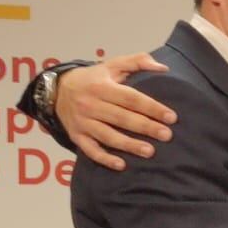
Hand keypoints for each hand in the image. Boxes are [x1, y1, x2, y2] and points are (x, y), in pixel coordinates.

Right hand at [57, 55, 175, 170]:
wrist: (55, 90)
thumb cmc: (92, 79)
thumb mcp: (112, 65)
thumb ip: (137, 62)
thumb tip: (163, 68)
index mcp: (102, 87)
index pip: (131, 98)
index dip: (152, 108)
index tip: (171, 117)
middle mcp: (91, 104)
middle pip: (122, 118)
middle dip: (146, 127)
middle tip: (167, 135)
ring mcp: (83, 122)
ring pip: (108, 135)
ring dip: (129, 145)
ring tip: (150, 152)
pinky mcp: (76, 135)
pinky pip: (90, 150)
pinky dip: (105, 158)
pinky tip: (121, 165)